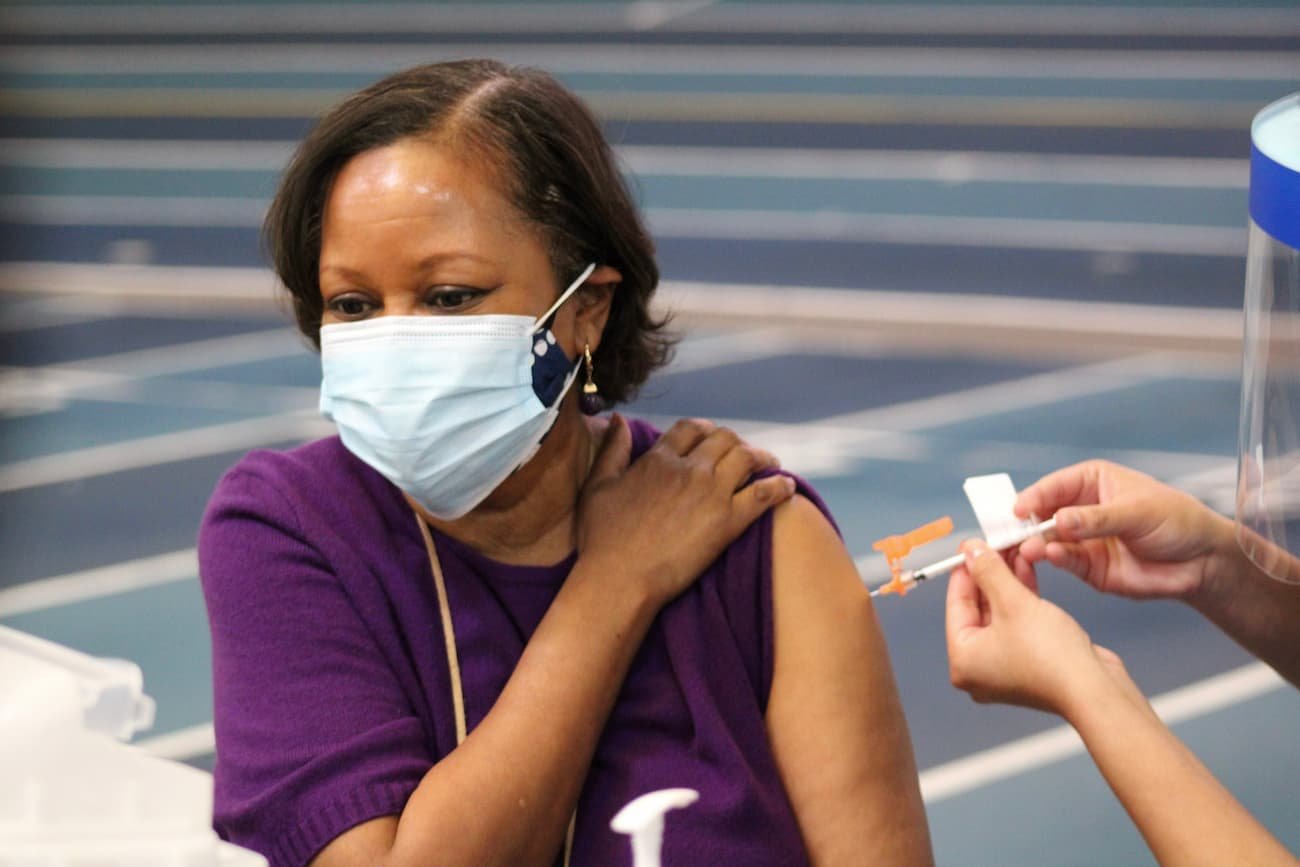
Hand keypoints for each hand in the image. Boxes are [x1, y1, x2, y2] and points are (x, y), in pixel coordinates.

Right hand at [576, 416, 796, 607]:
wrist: (619, 580)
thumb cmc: (601, 540)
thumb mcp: (598, 487)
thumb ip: (612, 450)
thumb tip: (618, 420)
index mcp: (659, 459)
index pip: (690, 429)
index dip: (704, 429)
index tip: (712, 437)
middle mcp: (689, 469)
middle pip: (724, 439)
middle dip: (735, 442)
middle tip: (743, 452)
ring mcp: (711, 493)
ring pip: (747, 459)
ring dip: (761, 458)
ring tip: (769, 464)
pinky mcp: (729, 521)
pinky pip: (764, 494)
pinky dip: (779, 486)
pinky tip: (787, 487)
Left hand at [946, 539, 1139, 719]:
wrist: (1095, 689)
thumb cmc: (1052, 658)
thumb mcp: (1013, 602)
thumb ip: (989, 572)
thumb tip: (972, 551)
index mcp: (963, 660)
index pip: (956, 604)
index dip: (965, 570)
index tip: (970, 547)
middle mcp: (980, 668)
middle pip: (978, 608)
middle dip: (989, 573)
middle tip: (993, 545)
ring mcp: (1006, 667)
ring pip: (1001, 613)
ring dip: (1008, 581)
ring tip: (1013, 550)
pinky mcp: (1031, 663)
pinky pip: (1019, 623)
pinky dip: (1022, 599)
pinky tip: (1026, 570)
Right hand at [1014, 460, 1230, 602]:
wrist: (1202, 561)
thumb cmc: (1176, 521)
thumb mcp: (1137, 512)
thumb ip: (1096, 519)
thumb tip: (1060, 521)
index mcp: (1091, 482)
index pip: (1053, 486)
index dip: (1033, 497)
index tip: (1018, 510)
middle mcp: (1080, 510)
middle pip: (1042, 514)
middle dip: (1027, 523)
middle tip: (1014, 533)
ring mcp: (1082, 539)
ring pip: (1048, 539)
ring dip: (1037, 543)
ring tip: (1031, 548)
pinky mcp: (1088, 567)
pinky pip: (1064, 561)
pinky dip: (1054, 559)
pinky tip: (1051, 556)